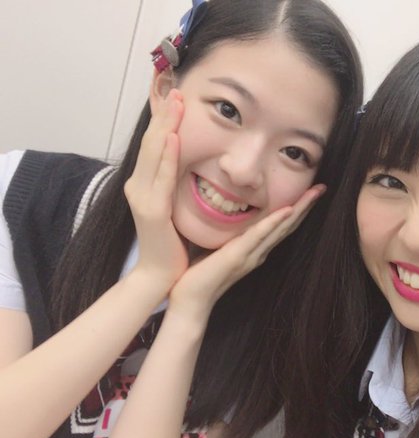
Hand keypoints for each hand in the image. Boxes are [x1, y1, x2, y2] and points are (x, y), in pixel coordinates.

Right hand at [124, 89, 188, 289]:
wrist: (159, 274)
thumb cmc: (170, 241)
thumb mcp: (171, 204)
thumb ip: (173, 182)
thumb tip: (186, 160)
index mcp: (145, 183)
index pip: (155, 144)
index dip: (164, 119)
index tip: (177, 97)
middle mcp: (139, 185)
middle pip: (153, 142)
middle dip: (165, 115)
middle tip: (176, 89)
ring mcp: (143, 197)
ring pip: (155, 154)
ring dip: (166, 126)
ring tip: (175, 103)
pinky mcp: (152, 211)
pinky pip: (162, 179)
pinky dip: (167, 157)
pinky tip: (174, 138)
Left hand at [168, 184, 326, 323]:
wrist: (190, 301)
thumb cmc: (197, 275)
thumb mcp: (214, 247)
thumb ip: (224, 233)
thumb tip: (221, 211)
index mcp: (254, 249)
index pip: (279, 226)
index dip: (296, 209)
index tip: (309, 191)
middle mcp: (258, 252)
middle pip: (288, 225)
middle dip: (306, 206)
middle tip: (322, 187)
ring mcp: (251, 255)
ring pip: (280, 228)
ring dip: (299, 209)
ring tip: (314, 193)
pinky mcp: (238, 256)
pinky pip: (259, 236)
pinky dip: (275, 223)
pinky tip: (288, 210)